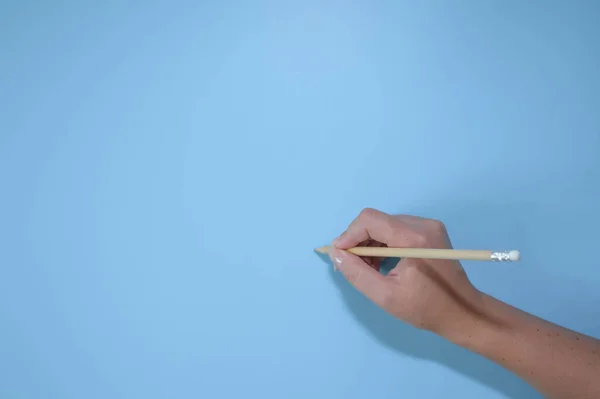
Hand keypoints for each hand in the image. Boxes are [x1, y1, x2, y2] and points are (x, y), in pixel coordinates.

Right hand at [329, 208, 482, 337]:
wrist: (463, 312)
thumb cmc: (425, 308)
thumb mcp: (385, 296)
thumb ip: (357, 273)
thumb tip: (335, 254)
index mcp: (413, 238)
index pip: (370, 220)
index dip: (349, 234)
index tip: (339, 255)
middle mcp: (422, 225)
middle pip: (377, 220)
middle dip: (359, 241)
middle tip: (351, 265)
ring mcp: (429, 226)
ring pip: (385, 224)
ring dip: (370, 243)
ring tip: (368, 268)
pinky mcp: (431, 231)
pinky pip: (397, 229)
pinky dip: (384, 243)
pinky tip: (382, 263)